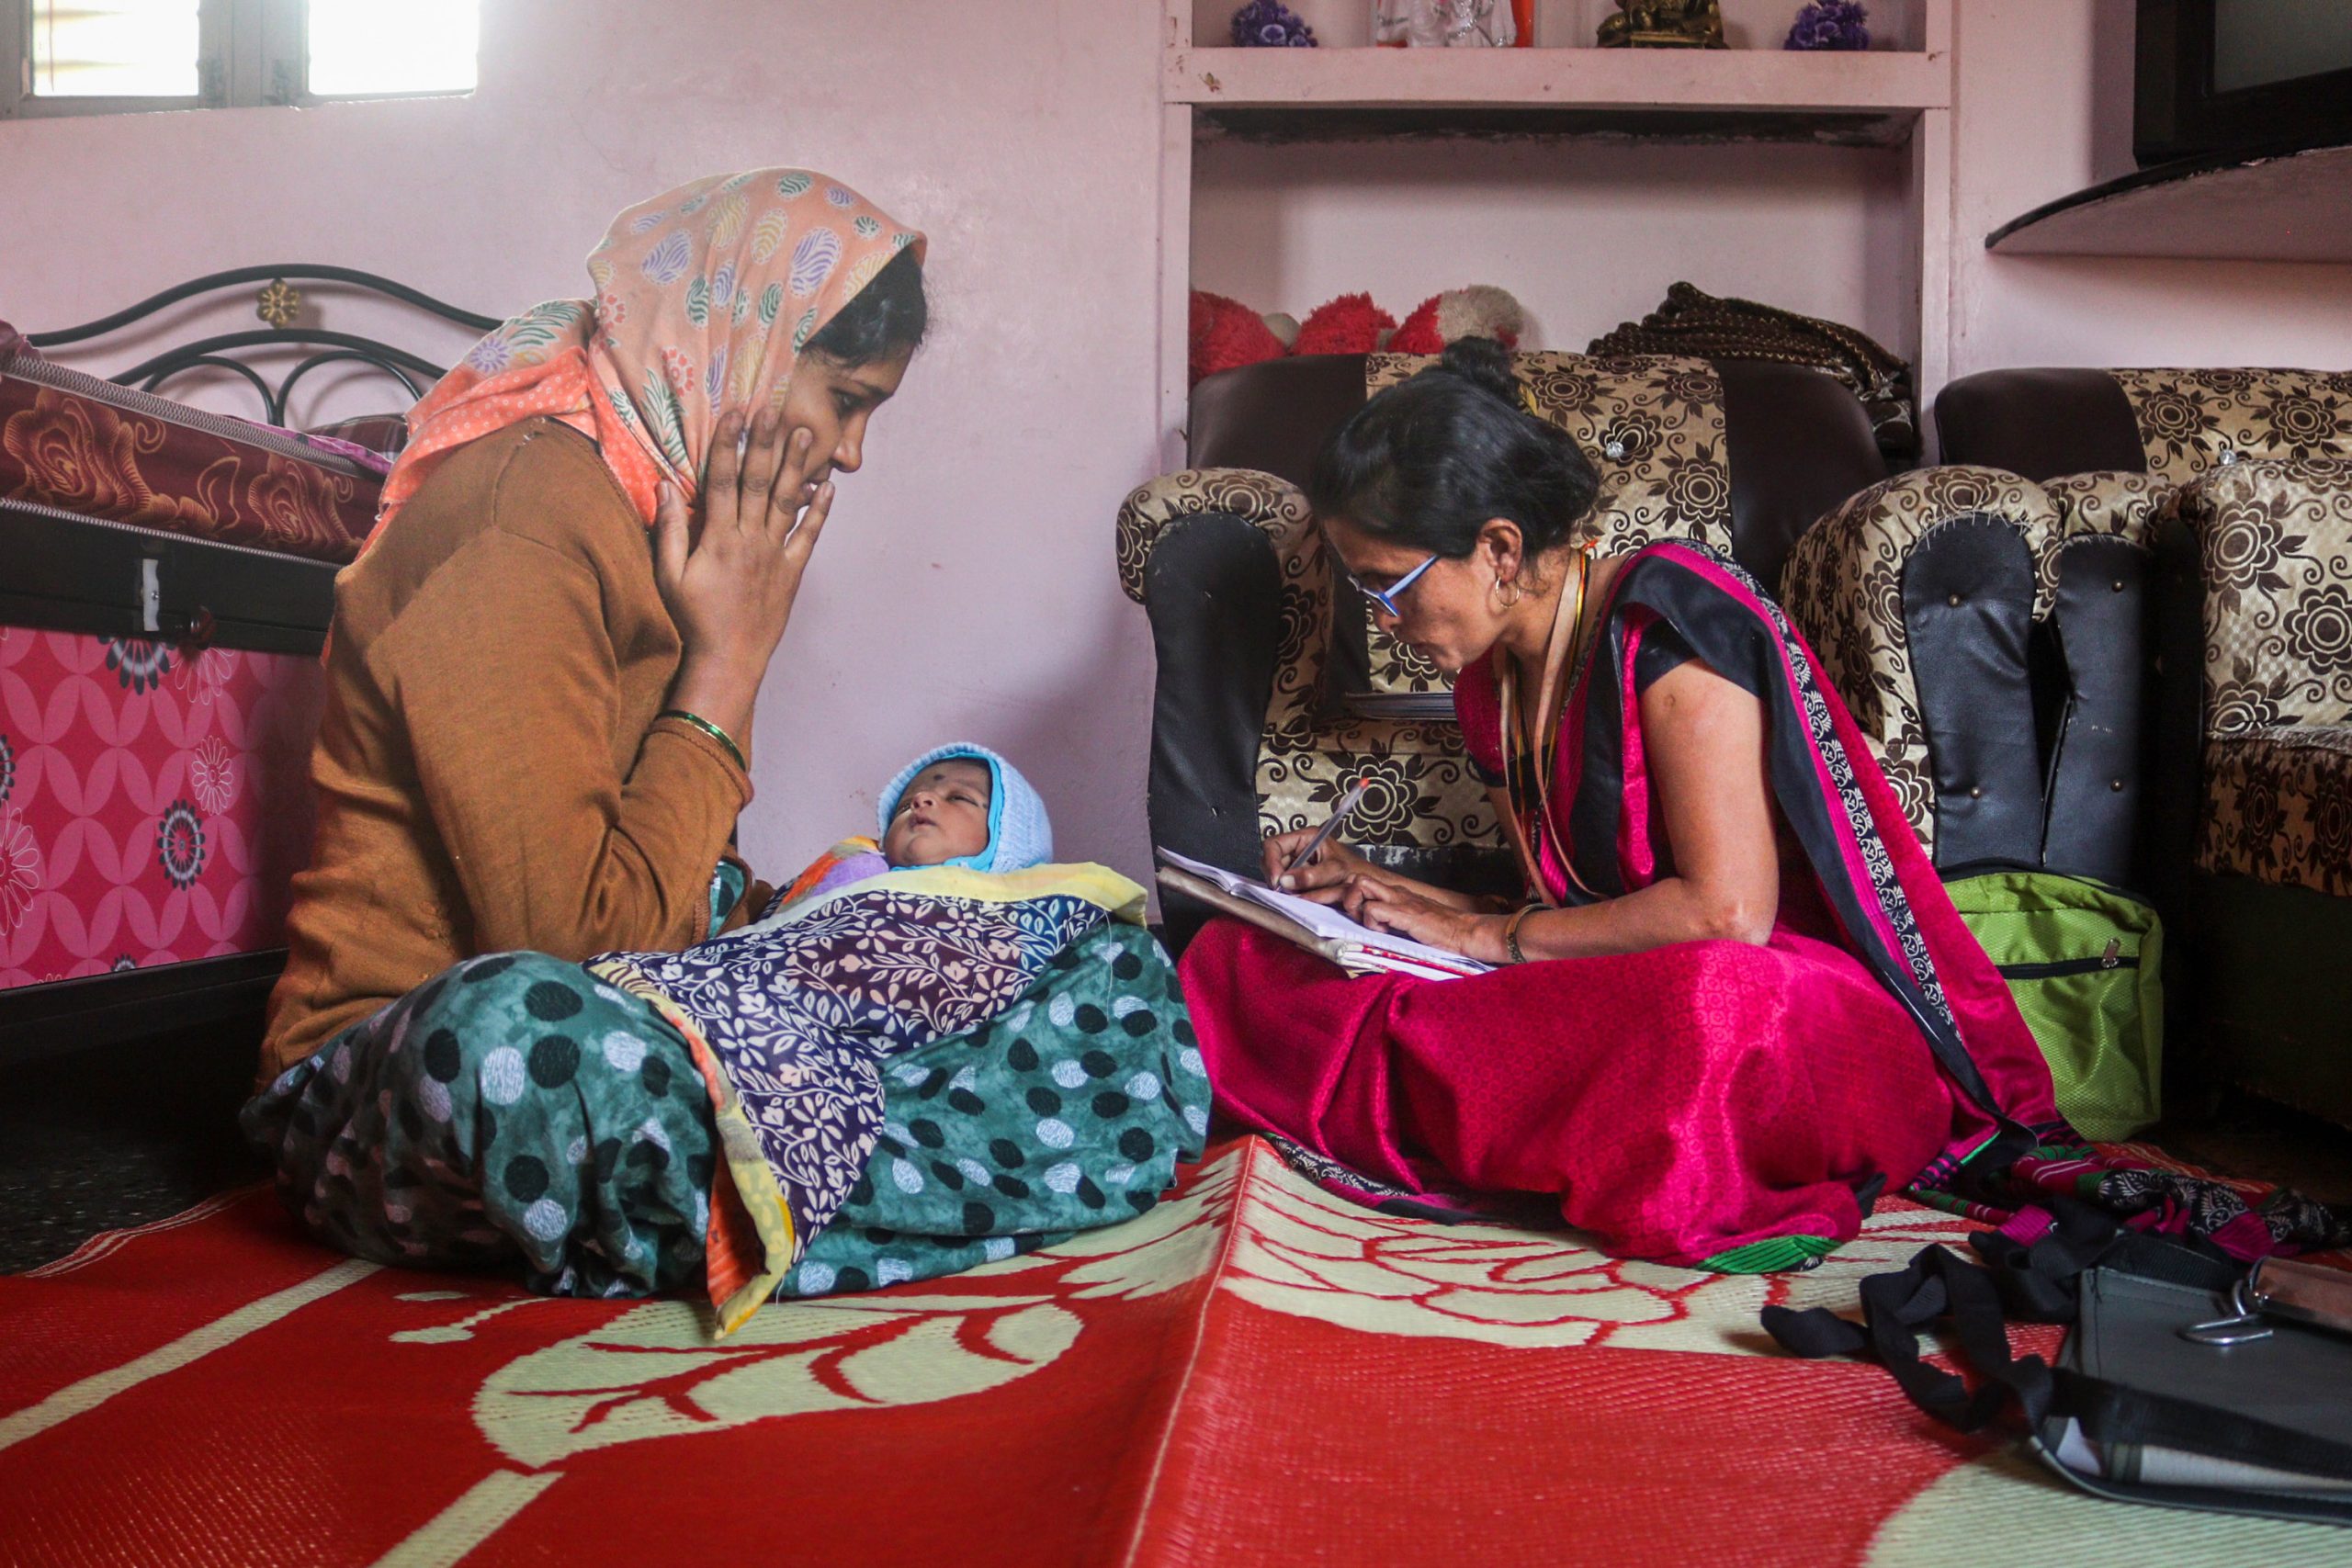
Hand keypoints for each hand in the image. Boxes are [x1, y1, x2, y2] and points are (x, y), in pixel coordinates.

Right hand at [656, 409, 834, 748]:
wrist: (730, 659)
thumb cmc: (693, 618)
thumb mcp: (669, 575)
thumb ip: (669, 529)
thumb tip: (664, 487)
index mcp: (718, 536)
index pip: (725, 480)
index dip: (730, 444)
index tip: (736, 414)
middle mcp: (750, 538)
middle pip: (760, 481)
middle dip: (766, 443)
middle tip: (774, 409)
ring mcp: (775, 554)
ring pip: (788, 501)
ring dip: (797, 466)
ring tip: (806, 434)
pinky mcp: (793, 571)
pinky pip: (809, 536)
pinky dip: (820, 512)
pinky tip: (828, 488)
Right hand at [1262, 828, 1379, 903]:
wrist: (1366, 883)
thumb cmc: (1354, 871)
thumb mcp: (1334, 871)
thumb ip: (1311, 876)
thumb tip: (1285, 881)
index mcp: (1306, 837)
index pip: (1274, 844)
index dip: (1271, 861)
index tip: (1277, 880)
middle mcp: (1299, 847)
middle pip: (1271, 858)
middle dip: (1275, 875)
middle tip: (1284, 891)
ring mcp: (1298, 862)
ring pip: (1277, 872)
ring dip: (1282, 885)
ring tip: (1294, 893)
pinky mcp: (1299, 875)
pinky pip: (1285, 882)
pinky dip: (1288, 890)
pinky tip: (1297, 895)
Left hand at [1344, 876, 1499, 959]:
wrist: (1464, 932)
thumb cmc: (1440, 931)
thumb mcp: (1409, 922)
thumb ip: (1392, 920)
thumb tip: (1372, 926)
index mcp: (1396, 893)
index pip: (1362, 883)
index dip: (1349, 898)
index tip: (1349, 915)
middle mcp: (1394, 891)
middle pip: (1356, 878)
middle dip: (1348, 899)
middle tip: (1358, 919)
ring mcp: (1399, 900)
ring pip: (1359, 885)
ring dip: (1356, 907)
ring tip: (1371, 924)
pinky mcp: (1403, 913)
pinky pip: (1372, 910)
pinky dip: (1371, 923)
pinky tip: (1385, 932)